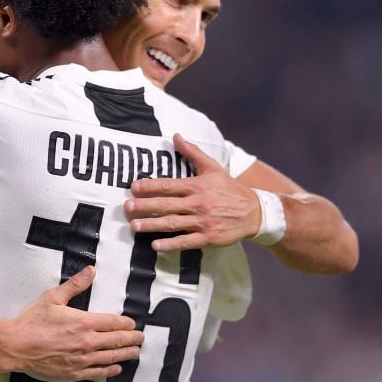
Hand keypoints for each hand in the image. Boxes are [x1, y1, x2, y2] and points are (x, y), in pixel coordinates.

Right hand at [4, 266, 143, 381]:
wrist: (16, 346)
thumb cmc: (32, 321)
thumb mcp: (53, 297)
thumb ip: (75, 284)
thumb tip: (91, 270)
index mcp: (84, 321)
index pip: (113, 322)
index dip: (126, 323)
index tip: (132, 324)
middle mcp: (87, 341)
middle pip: (117, 340)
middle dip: (132, 339)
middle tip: (141, 338)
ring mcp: (82, 359)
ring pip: (111, 357)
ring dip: (126, 354)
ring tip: (135, 352)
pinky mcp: (75, 373)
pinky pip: (98, 372)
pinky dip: (110, 370)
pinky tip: (116, 368)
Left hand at [125, 133, 260, 251]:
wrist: (254, 212)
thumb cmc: (230, 189)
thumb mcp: (213, 167)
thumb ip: (193, 153)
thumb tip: (175, 136)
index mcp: (197, 186)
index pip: (169, 185)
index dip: (150, 186)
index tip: (133, 188)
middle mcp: (198, 203)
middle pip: (167, 204)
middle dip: (145, 206)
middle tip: (126, 208)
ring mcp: (203, 222)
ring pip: (173, 223)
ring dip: (152, 225)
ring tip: (134, 226)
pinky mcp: (208, 238)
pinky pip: (186, 241)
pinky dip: (171, 244)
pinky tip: (155, 245)